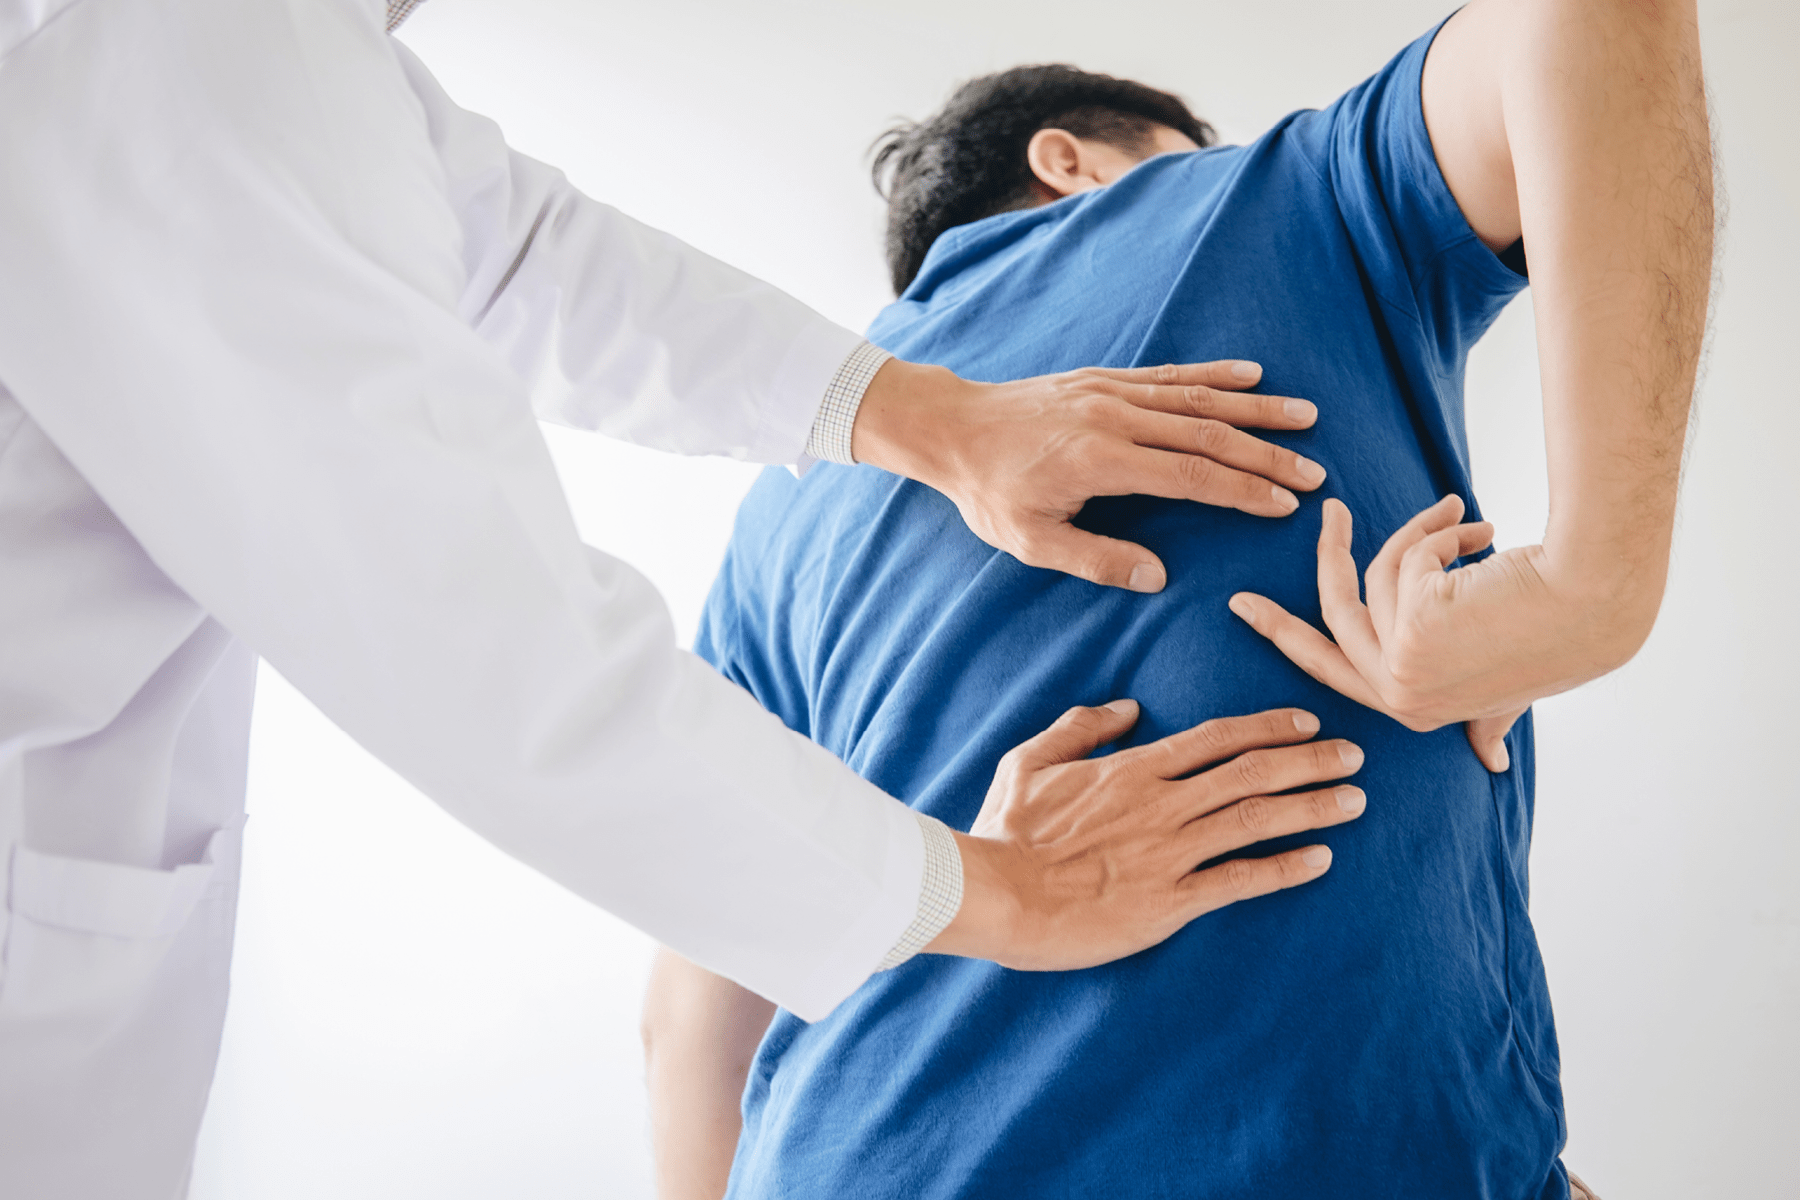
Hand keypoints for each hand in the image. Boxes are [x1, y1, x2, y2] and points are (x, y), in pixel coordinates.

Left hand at [852, 358, 1325, 592]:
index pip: (1188, 476)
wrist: (951, 427)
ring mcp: (1111, 392)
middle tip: (1316, 473)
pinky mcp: (1105, 379)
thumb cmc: (989, 490)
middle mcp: (1113, 418)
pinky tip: (1252, 374)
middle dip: (1265, 454)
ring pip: (1196, 398)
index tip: (1285, 505)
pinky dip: (1214, 374)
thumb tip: (1157, 576)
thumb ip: (1095, 559)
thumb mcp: (1029, 540)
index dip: (1241, 491)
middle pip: (1206, 433)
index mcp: (1099, 460)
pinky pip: (1170, 374)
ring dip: (1255, 409)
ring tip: (1306, 418)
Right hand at [925, 701, 1364, 970]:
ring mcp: (1170, 852)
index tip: (1308, 722)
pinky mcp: (1170, 902)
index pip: (1216, 738)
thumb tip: (1125, 708)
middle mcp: (1163, 804)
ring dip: (1312, 807)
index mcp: (1133, 769)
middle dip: (1311, 761)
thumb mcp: (1030, 760)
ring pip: (1257, 819)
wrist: (995, 893)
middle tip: (1356, 755)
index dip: (1268, 727)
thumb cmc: (1007, 829)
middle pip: (1253, 772)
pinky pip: (1241, 880)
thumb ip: (1080, 727)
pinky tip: (1321, 859)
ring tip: (1355, 799)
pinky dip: (1285, 868)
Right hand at [1227, 496, 1651, 771]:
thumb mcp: (1510, 691)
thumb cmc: (1560, 641)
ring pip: (1377, 573)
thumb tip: (1494, 765)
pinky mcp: (1410, 627)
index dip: (1289, 634)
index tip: (1249, 608)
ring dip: (1424, 534)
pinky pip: (1405, 558)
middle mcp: (1401, 695)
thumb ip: (1488, 722)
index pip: (1331, 668)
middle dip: (1321, 562)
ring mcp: (1402, 665)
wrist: (1594, 604)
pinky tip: (1485, 531)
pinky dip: (1444, 533)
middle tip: (1327, 513)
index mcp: (1414, 710)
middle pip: (1329, 620)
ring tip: (1467, 515)